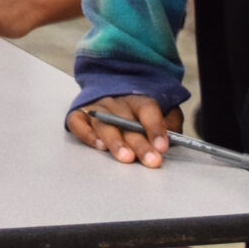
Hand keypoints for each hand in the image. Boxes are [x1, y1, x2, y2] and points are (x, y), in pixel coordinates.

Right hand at [66, 94, 181, 167]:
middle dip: (139, 143)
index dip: (155, 128)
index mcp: (137, 97)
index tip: (162, 146)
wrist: (112, 87)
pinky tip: (99, 146)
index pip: (146, 108)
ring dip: (115, 141)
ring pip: (103, 123)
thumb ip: (169, 122)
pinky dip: (87, 134)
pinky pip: (78, 123)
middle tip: (151, 160)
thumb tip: (171, 138)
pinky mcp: (78, 114)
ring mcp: (95, 106)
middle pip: (126, 121)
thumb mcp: (163, 108)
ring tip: (126, 157)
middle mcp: (114, 100)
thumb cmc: (139, 108)